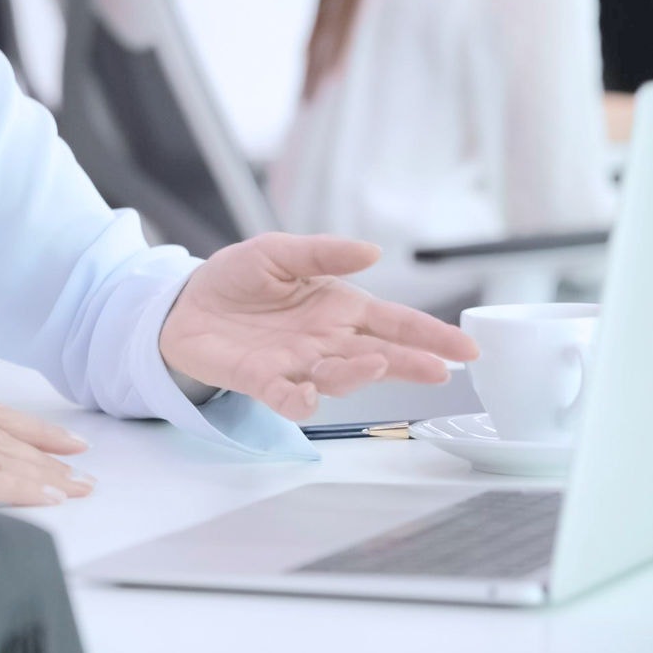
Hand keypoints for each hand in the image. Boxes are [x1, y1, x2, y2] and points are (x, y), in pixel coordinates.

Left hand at [158, 233, 479, 421]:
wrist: (185, 302)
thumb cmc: (239, 278)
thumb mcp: (279, 252)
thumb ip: (322, 253)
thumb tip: (372, 251)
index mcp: (339, 308)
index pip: (394, 322)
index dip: (430, 335)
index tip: (466, 348)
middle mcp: (327, 341)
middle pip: (379, 356)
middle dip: (411, 363)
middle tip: (440, 371)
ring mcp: (298, 365)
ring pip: (340, 378)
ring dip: (359, 373)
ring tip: (377, 362)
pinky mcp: (263, 381)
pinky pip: (288, 398)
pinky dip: (299, 401)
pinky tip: (308, 395)